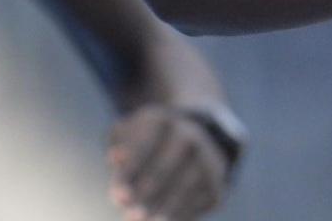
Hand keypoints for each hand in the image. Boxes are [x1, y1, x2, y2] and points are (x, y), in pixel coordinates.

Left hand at [107, 105, 229, 220]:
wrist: (195, 140)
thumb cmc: (148, 140)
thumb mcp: (130, 134)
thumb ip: (120, 144)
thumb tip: (115, 158)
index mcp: (161, 120)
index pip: (144, 146)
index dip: (130, 172)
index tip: (116, 196)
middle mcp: (189, 137)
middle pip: (165, 169)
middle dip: (145, 194)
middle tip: (129, 215)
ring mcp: (206, 161)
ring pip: (183, 189)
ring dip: (163, 210)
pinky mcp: (216, 186)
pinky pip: (196, 204)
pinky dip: (178, 216)